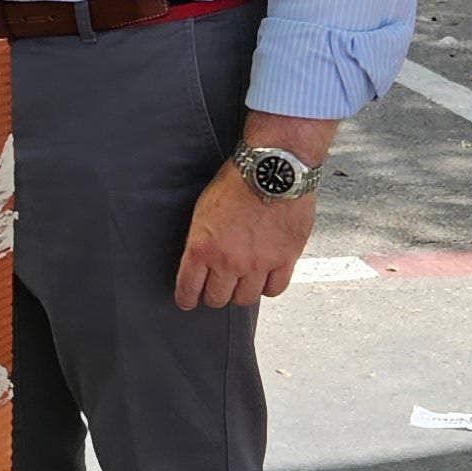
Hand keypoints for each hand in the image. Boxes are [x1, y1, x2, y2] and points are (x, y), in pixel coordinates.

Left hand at [176, 164, 313, 308]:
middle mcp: (228, 261)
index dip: (187, 299)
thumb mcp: (204, 208)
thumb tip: (199, 259)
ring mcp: (257, 263)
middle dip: (214, 296)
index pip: (188, 288)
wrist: (272, 168)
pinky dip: (268, 287)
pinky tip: (265, 279)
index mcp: (202, 247)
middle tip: (217, 289)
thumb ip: (201, 239)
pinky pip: (274, 289)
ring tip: (242, 283)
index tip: (188, 301)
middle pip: (217, 298)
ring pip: (245, 299)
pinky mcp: (284, 260)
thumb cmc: (237, 181)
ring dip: (241, 293)